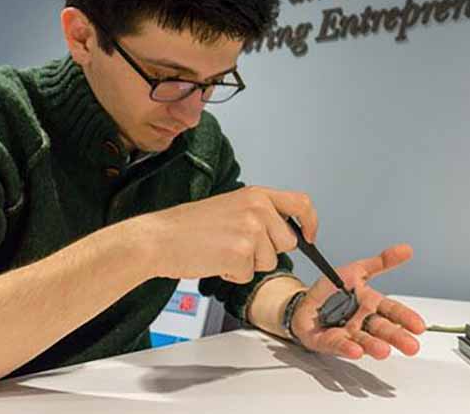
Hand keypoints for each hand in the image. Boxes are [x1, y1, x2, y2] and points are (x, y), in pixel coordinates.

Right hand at [130, 186, 317, 281]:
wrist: (159, 238)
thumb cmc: (189, 226)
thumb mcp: (231, 207)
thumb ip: (260, 214)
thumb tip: (287, 233)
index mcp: (256, 195)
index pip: (301, 204)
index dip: (310, 223)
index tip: (309, 237)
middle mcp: (257, 209)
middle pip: (287, 243)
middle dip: (267, 252)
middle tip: (237, 246)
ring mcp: (251, 230)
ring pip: (270, 262)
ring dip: (248, 264)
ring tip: (222, 251)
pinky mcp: (241, 253)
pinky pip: (249, 275)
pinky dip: (232, 274)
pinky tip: (215, 261)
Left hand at [290, 244, 425, 358]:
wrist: (305, 302)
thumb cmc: (332, 290)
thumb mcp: (357, 270)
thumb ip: (381, 262)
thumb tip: (406, 249)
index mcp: (371, 304)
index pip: (392, 311)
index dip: (406, 318)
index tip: (419, 326)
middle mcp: (362, 321)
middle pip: (382, 329)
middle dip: (396, 337)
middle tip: (411, 346)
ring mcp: (347, 332)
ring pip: (363, 340)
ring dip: (374, 346)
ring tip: (384, 350)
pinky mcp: (329, 341)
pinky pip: (338, 343)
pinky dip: (347, 347)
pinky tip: (356, 350)